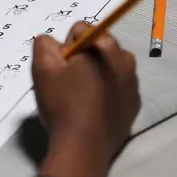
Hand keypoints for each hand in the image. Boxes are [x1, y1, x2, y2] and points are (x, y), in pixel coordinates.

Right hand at [32, 22, 139, 176]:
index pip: (80, 30)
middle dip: (82, 59)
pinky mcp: (134, 104)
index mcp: (104, 46)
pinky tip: (91, 109)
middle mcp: (126, 59)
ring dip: (95, 75)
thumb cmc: (62, 103)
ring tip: (79, 97)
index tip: (59, 68)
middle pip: (97, 48)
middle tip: (67, 82)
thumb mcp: (42, 68)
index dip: (64, 47)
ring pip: (109, 68)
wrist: (83, 146)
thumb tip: (52, 41)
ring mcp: (133, 83)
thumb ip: (44, 44)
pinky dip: (105, 93)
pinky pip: (117, 89)